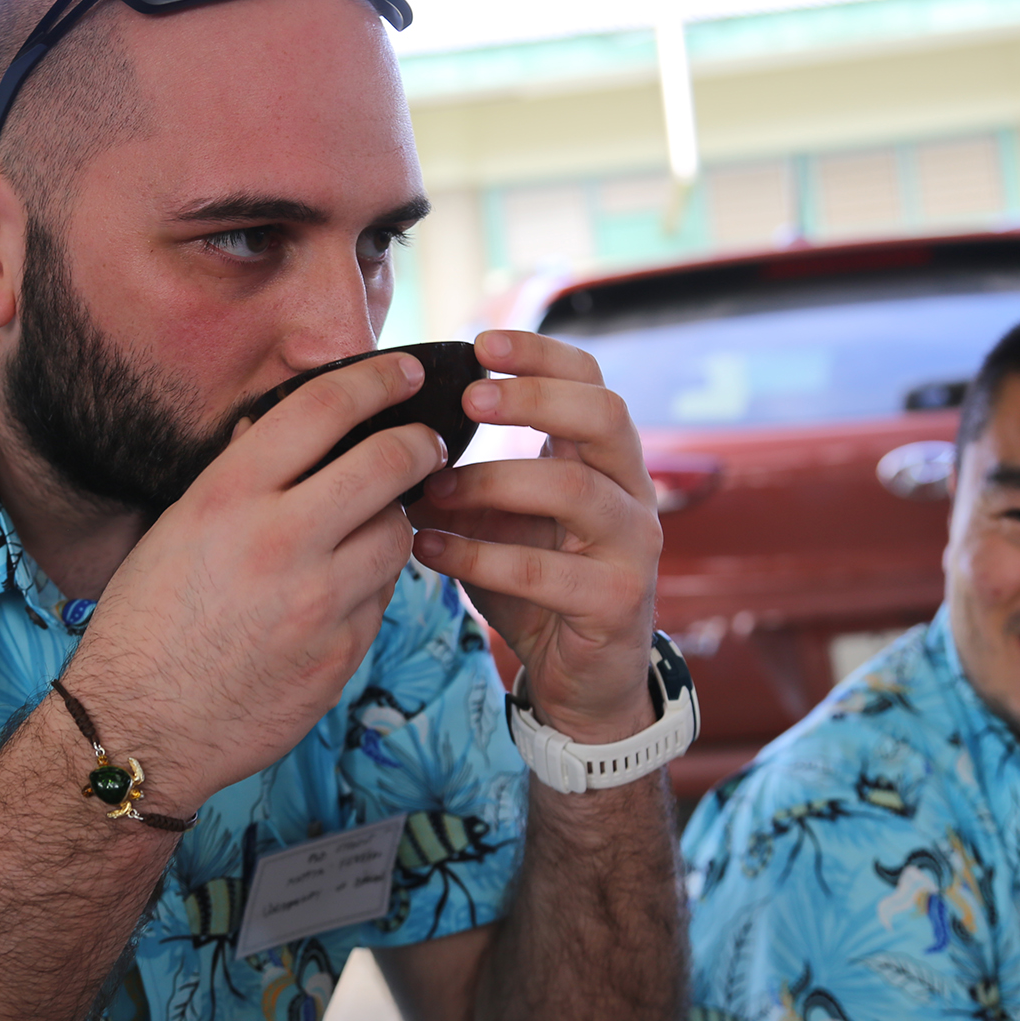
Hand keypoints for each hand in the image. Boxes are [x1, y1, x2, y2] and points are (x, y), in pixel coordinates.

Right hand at [62, 352, 448, 810]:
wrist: (140, 726)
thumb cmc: (146, 621)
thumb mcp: (176, 527)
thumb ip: (236, 475)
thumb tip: (278, 425)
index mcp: (228, 497)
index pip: (323, 409)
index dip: (375, 380)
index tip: (403, 371)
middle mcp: (280, 541)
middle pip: (388, 464)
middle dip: (419, 444)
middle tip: (426, 442)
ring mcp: (319, 602)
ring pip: (397, 534)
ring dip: (395, 519)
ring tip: (375, 521)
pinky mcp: (341, 654)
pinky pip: (381, 599)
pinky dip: (371, 585)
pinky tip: (341, 589)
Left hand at [408, 331, 660, 742]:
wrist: (578, 678)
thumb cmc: (533, 582)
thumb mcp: (495, 518)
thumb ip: (462, 475)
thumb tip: (388, 434)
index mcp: (603, 457)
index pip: (591, 380)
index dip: (541, 353)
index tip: (480, 342)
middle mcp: (630, 490)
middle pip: (605, 415)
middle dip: (534, 398)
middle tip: (469, 398)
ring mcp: (631, 545)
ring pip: (576, 490)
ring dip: (493, 481)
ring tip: (432, 489)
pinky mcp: (616, 601)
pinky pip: (545, 570)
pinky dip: (479, 557)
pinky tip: (427, 550)